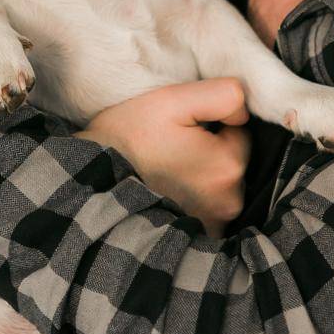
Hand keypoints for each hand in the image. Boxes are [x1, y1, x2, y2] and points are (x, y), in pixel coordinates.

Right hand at [80, 78, 251, 237]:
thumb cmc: (128, 138)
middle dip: (210, 151)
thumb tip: (245, 110)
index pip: (240, 132)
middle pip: (233, 161)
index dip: (212, 124)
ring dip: (202, 177)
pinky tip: (168, 192)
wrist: (89, 182)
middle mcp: (230, 201)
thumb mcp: (172, 100)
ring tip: (166, 170)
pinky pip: (210, 210)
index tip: (182, 128)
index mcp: (228, 165)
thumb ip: (222, 95)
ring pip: (222, 186)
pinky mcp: (200, 238)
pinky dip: (194, 201)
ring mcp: (215, 224)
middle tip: (170, 148)